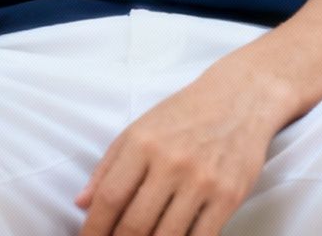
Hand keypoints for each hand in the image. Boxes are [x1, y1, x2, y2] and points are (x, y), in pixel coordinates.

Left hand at [74, 74, 278, 235]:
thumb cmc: (184, 115)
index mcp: (142, 144)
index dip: (94, 228)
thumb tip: (82, 203)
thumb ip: (107, 167)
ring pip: (167, 235)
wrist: (239, 99)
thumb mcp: (138, 129)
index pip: (110, 197)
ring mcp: (202, 181)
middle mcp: (171, 163)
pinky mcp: (229, 196)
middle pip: (135, 223)